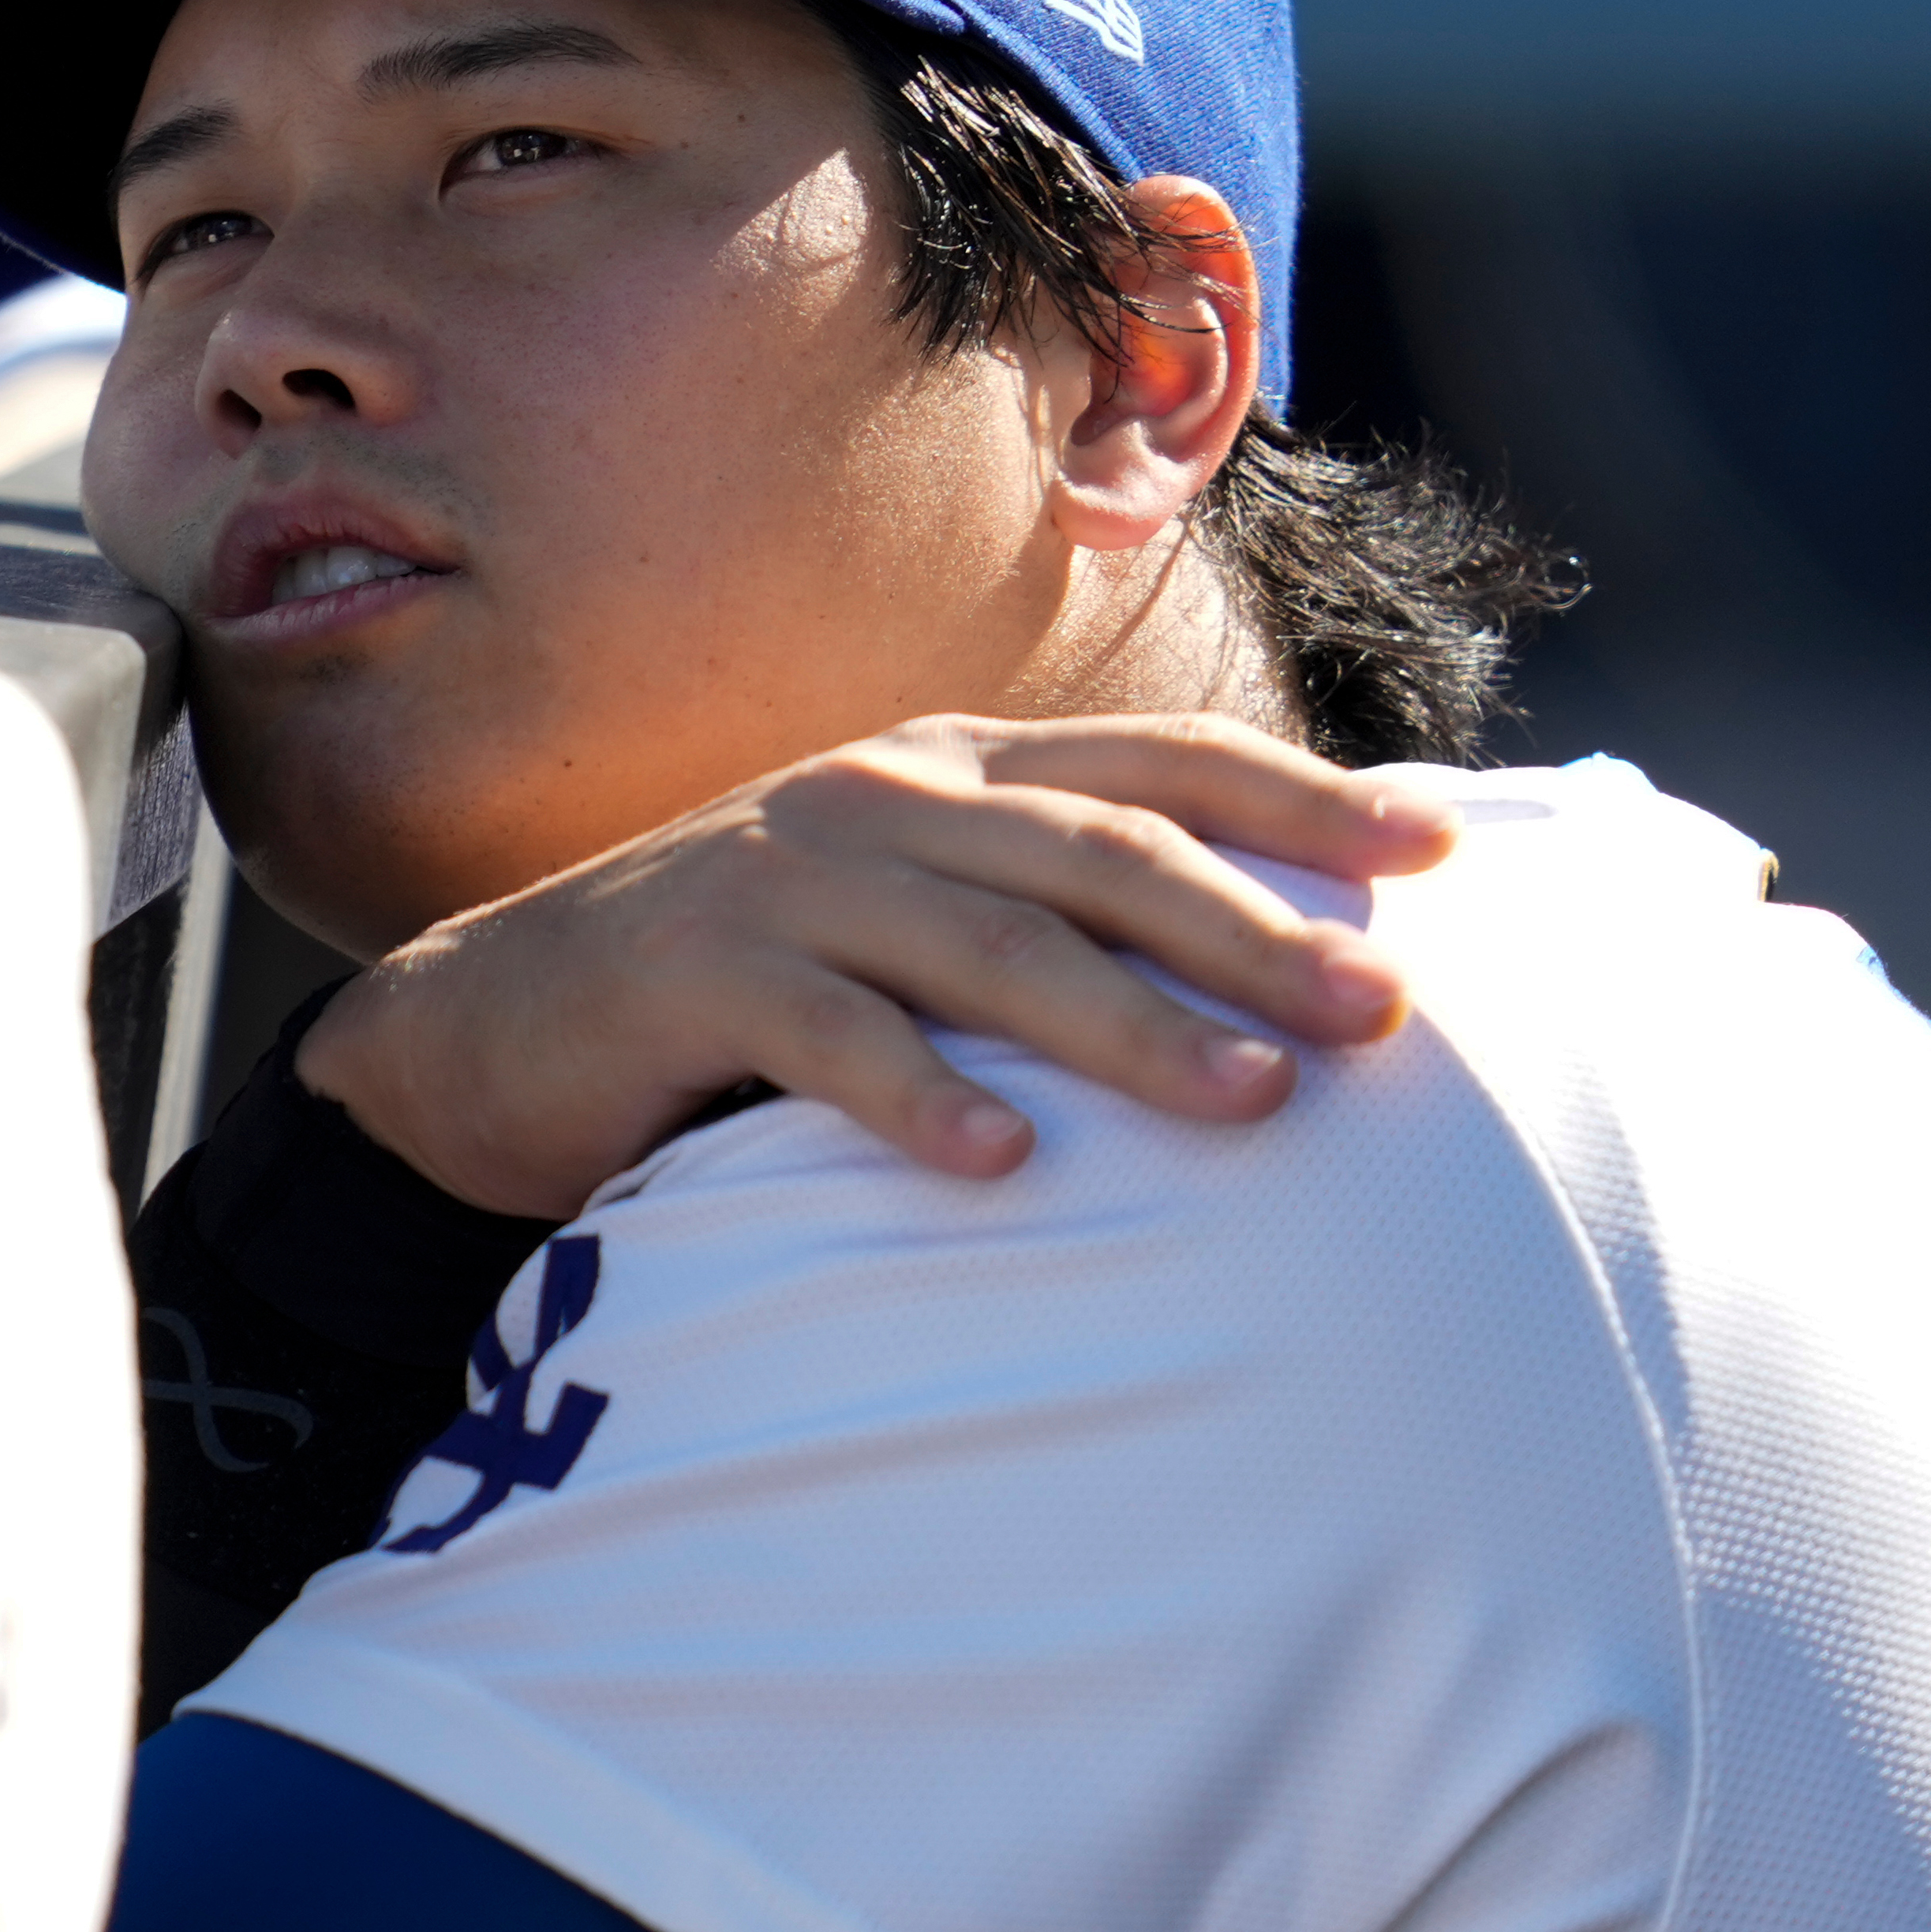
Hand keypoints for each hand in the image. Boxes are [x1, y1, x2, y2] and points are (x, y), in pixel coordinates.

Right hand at [290, 713, 1458, 1213]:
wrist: (487, 1019)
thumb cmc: (731, 986)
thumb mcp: (895, 914)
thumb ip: (1034, 910)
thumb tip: (1249, 966)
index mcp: (945, 772)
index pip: (1154, 765)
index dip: (1300, 801)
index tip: (1443, 854)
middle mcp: (878, 801)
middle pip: (1098, 852)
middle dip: (1252, 929)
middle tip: (1381, 1014)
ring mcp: (782, 881)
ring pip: (986, 943)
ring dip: (1125, 1025)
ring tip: (1246, 1102)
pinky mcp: (695, 975)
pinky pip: (827, 1038)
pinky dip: (919, 1099)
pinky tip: (1001, 1166)